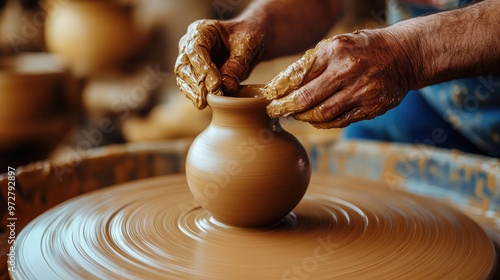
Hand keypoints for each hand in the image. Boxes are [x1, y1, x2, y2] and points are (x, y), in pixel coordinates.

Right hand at [175, 19, 265, 108]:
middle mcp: (189, 44)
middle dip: (196, 83)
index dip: (203, 68)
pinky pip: (189, 86)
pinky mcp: (193, 73)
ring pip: (183, 77)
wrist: (248, 42)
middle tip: (209, 97)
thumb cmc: (248, 37)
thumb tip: (226, 86)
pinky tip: (203, 104)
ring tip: (204, 104)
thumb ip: (237, 64)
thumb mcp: (248, 45)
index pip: (195, 50)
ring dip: (193, 92)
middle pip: (184, 64)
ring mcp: (189, 59)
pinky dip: (195, 95)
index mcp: (201, 30)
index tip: (216, 85)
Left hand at [263, 29, 418, 127]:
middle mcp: (348, 71)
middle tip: (274, 112)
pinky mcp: (371, 108)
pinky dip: (322, 123)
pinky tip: (314, 119)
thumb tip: (281, 84)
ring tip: (294, 115)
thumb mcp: (336, 45)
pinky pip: (339, 121)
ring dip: (303, 117)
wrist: (403, 55)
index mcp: (335, 52)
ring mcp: (361, 91)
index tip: (268, 97)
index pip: (298, 75)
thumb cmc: (361, 49)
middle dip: (285, 108)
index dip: (279, 90)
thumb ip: (311, 63)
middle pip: (306, 98)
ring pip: (321, 114)